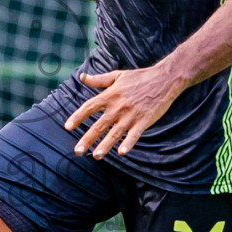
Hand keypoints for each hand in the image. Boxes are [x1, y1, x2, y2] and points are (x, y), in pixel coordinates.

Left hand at [63, 67, 184, 159]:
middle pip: (99, 125)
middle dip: (87, 139)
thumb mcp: (118, 75)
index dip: (77, 117)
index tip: (67, 126)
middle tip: (77, 151)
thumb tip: (82, 77)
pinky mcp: (143, 121)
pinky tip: (121, 153)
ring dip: (105, 146)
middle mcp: (117, 107)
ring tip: (96, 156)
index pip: (89, 107)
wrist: (164, 79)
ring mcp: (130, 115)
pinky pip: (134, 135)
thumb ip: (99, 79)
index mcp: (110, 95)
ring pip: (115, 134)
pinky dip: (128, 144)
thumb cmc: (140, 77)